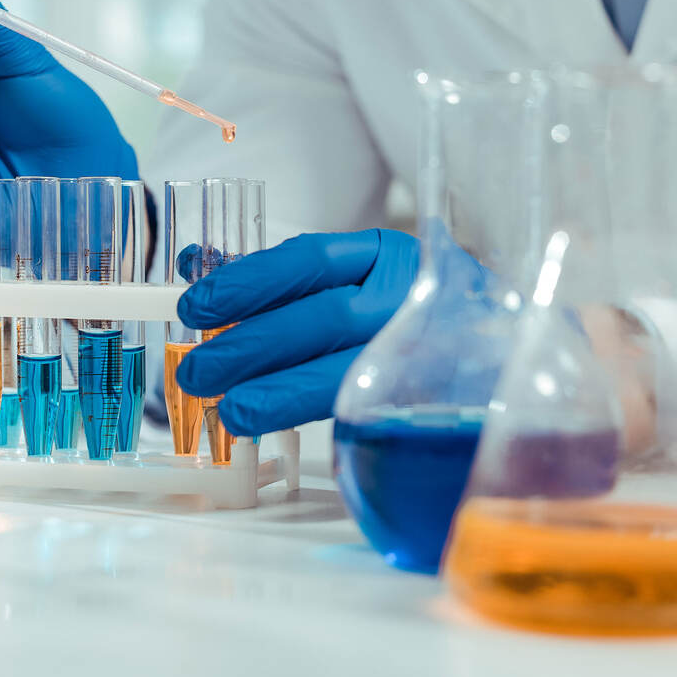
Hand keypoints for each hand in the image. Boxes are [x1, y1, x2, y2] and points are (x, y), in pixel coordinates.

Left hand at [174, 229, 420, 435]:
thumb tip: (193, 264)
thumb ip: (278, 276)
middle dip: (251, 346)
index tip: (196, 305)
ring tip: (229, 409)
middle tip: (198, 370)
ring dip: (276, 392)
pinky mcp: (426, 395)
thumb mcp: (352, 275)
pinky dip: (306, 413)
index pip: (311, 261)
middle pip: (324, 318)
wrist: (483, 344)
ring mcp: (423, 349)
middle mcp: (410, 298)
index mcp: (388, 256)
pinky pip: (360, 405)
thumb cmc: (399, 308)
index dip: (248, 282)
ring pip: (344, 370)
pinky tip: (269, 420)